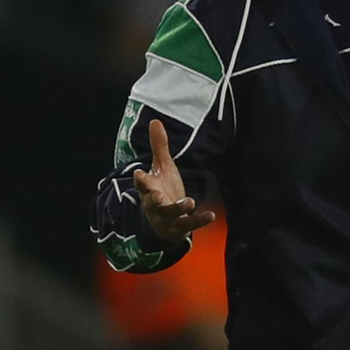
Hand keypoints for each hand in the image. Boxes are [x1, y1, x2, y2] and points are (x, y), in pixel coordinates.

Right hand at [133, 120, 215, 242]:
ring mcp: (166, 218)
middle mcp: (155, 204)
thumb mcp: (162, 168)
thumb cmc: (162, 191)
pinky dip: (199, 220)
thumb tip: (155, 121)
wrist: (164, 224)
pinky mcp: (179, 228)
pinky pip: (189, 224)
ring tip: (189, 201)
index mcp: (149, 189)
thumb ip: (159, 147)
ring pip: (170, 214)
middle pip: (152, 202)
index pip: (142, 184)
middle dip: (154, 199)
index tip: (139, 174)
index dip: (140, 180)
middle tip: (158, 195)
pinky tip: (211, 215)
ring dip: (178, 209)